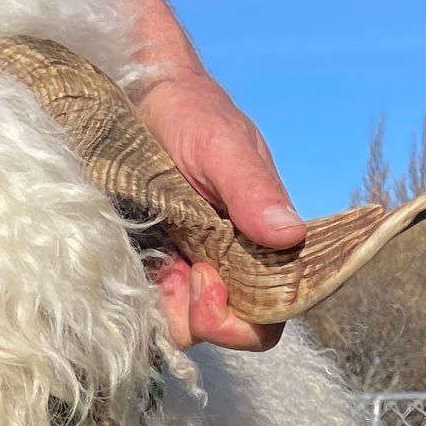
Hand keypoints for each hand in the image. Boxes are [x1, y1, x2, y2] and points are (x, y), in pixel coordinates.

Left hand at [135, 66, 305, 353]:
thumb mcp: (224, 147)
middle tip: (184, 272)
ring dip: (168, 309)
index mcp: (261, 245)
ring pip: (184, 326)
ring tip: (157, 261)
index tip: (210, 283)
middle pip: (228, 330)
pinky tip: (134, 264)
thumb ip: (255, 191)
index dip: (245, 319)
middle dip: (204, 318)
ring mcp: (187, 269)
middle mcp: (229, 265)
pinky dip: (142, 299)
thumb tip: (291, 236)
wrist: (137, 96)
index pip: (272, 312)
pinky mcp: (151, 268)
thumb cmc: (191, 114)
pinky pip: (150, 307)